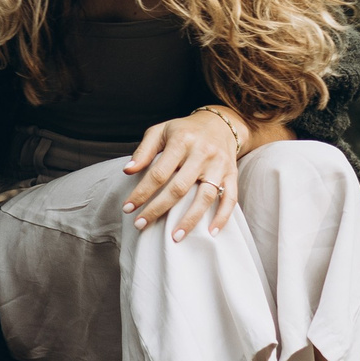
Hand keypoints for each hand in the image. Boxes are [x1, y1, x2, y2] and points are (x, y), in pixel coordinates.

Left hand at [122, 110, 241, 242]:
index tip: (128, 208)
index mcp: (182, 141)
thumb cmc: (183, 131)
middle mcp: (202, 153)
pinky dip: (222, 217)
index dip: (142, 192)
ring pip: (205, 197)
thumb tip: (127, 171)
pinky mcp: (232, 175)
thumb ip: (144, 151)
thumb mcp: (160, 131)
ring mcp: (219, 165)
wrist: (219, 123)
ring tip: (174, 237)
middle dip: (158, 209)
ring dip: (190, 219)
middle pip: (179, 188)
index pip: (158, 173)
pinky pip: (230, 199)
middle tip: (141, 224)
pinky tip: (211, 232)